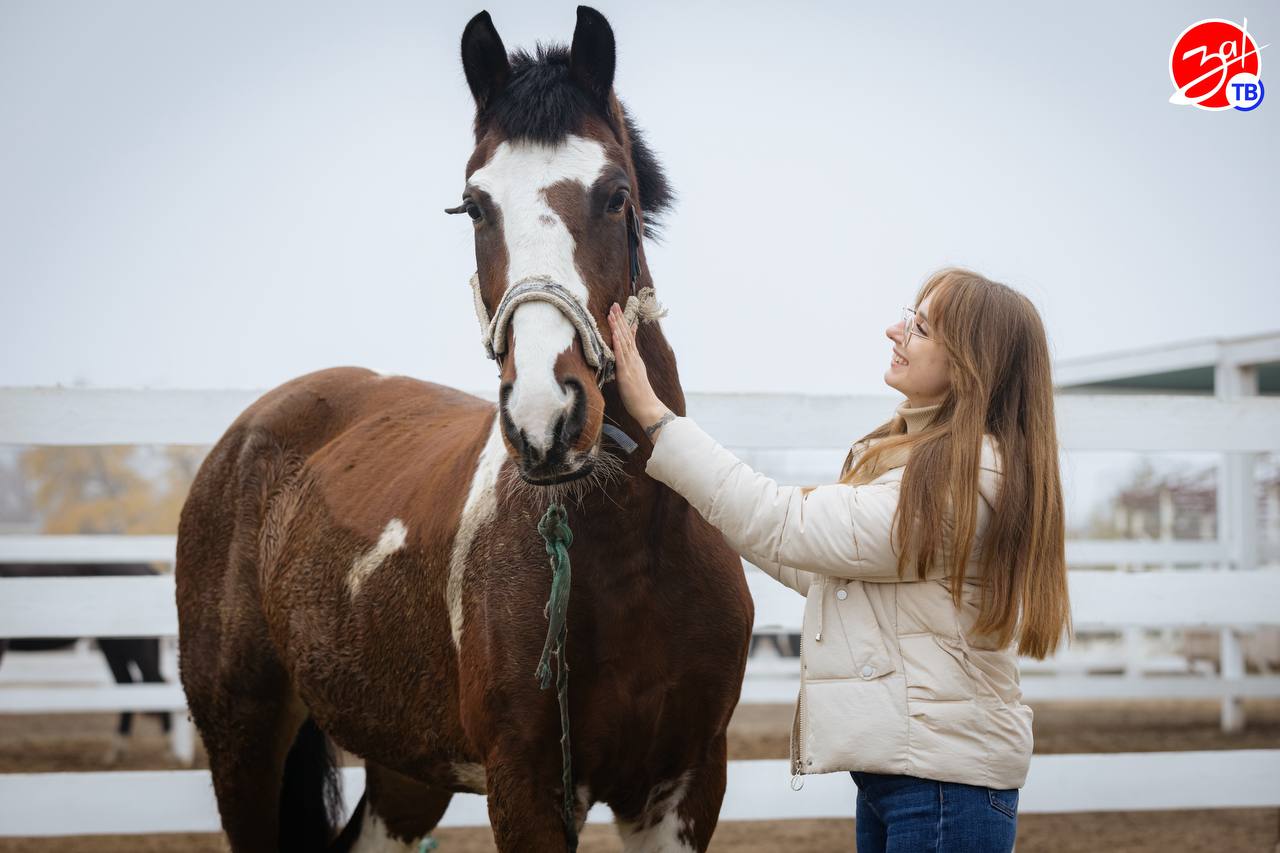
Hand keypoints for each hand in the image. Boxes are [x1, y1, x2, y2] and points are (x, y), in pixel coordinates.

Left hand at [607, 303, 669, 428]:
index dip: (624, 323)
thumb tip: (624, 360)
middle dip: (620, 319)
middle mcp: (634, 359)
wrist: (648, 408)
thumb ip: (630, 365)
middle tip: (614, 305)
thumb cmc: (639, 396)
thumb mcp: (634, 376)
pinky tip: (615, 331)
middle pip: (626, 335)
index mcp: (635, 360)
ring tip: (612, 312)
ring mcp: (630, 364)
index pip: (629, 338)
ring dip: (618, 325)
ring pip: (623, 341)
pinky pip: (621, 354)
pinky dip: (618, 341)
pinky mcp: (626, 372)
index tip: (619, 311)